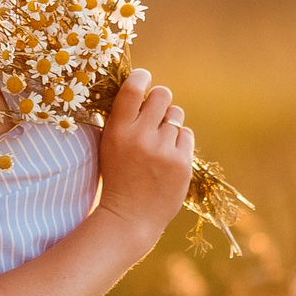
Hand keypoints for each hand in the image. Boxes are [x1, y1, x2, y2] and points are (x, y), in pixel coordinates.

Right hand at [95, 68, 194, 250]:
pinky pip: (186, 134)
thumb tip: (139, 89)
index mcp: (118, 131)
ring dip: (169, 123)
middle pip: (162, 95)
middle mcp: (141, 137)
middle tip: (155, 112)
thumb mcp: (109, 145)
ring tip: (159, 142)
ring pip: (176, 115)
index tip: (144, 78)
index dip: (141, 77)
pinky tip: (168, 156)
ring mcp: (163, 150)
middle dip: (160, 99)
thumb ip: (122, 119)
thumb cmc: (117, 177)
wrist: (130, 217)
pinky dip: (179, 142)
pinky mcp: (182, 163)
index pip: (133, 89)